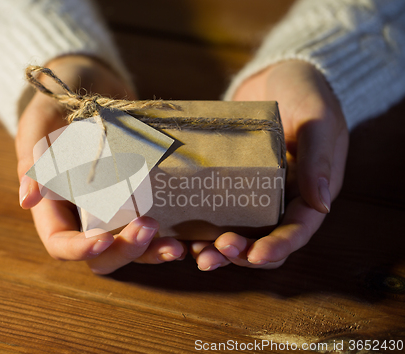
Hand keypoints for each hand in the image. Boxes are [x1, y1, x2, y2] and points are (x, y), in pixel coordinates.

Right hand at [16, 55, 184, 273]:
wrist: (91, 84)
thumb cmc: (58, 103)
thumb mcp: (40, 125)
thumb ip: (34, 160)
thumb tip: (27, 200)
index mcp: (54, 205)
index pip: (61, 243)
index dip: (79, 250)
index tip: (104, 239)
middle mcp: (83, 214)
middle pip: (100, 254)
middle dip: (124, 251)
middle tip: (149, 227)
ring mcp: (112, 208)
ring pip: (128, 247)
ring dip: (150, 252)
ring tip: (175, 246)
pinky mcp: (136, 198)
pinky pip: (149, 226)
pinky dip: (166, 235)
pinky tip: (186, 236)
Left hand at [193, 60, 348, 269]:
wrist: (276, 74)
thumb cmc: (305, 92)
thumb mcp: (316, 119)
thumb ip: (319, 159)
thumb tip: (321, 205)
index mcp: (310, 191)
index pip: (298, 229)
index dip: (278, 247)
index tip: (255, 256)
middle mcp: (283, 198)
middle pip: (264, 241)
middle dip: (241, 254)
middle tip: (214, 255)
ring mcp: (255, 192)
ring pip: (239, 233)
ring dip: (219, 249)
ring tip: (195, 253)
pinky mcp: (231, 181)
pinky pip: (218, 210)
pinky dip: (204, 225)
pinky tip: (183, 232)